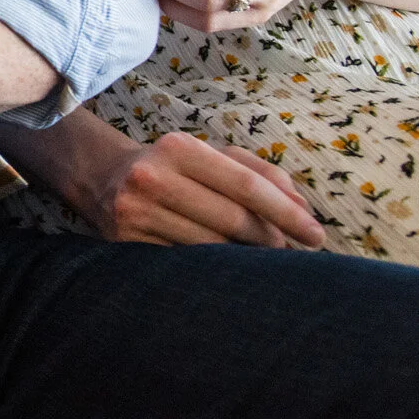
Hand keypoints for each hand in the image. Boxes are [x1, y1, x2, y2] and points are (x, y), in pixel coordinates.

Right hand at [87, 131, 323, 247]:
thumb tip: (302, 206)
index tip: (316, 234)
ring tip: (266, 263)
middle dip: (272, 241)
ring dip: (248, 260)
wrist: (102, 177)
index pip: (245, 184)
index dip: (286, 212)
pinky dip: (215, 270)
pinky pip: (185, 264)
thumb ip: (259, 172)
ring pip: (211, 248)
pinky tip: (230, 271)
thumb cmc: (172, 166)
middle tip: (293, 253)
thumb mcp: (211, 154)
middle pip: (232, 220)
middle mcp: (153, 177)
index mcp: (179, 148)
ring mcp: (137, 213)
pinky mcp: (127, 243)